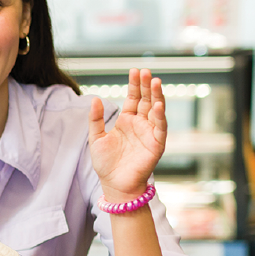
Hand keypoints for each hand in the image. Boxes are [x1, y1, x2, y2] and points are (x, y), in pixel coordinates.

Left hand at [88, 68, 166, 198]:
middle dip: (146, 86)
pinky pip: (160, 128)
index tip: (134, 71)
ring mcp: (149, 133)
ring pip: (156, 110)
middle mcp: (140, 124)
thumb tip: (94, 99)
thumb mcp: (96, 138)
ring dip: (156, 96)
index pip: (133, 98)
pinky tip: (156, 105)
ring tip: (155, 82)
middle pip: (146, 100)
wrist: (114, 184)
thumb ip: (96, 119)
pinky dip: (159, 117)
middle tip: (145, 72)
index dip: (134, 85)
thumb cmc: (106, 164)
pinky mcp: (156, 144)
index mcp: (127, 121)